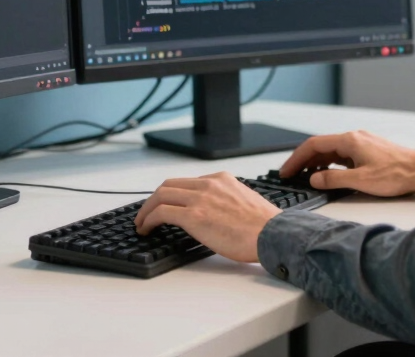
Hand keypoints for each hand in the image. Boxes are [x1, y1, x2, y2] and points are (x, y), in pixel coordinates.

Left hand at [134, 171, 278, 262]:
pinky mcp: (194, 215)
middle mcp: (209, 184)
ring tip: (142, 223)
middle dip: (154, 199)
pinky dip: (149, 219)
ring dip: (146, 209)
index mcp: (221, 179)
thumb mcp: (243, 202)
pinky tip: (146, 229)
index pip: (187, 183)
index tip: (165, 206)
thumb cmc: (264, 227)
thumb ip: (225, 201)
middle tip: (147, 213)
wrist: (272, 235)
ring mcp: (200, 198)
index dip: (171, 195)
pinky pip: (162, 212)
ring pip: (161, 195)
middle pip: (169, 185)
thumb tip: (212, 215)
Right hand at [279, 130, 414, 196]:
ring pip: (331, 151)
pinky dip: (330, 164)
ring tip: (305, 177)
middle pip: (320, 146)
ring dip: (316, 163)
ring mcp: (361, 143)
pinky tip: (328, 175)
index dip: (296, 158)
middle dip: (303, 161)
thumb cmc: (397, 174)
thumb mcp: (361, 181)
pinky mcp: (367, 151)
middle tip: (290, 175)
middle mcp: (354, 138)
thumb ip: (333, 180)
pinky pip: (342, 155)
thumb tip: (314, 179)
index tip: (286, 170)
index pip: (313, 145)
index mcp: (349, 141)